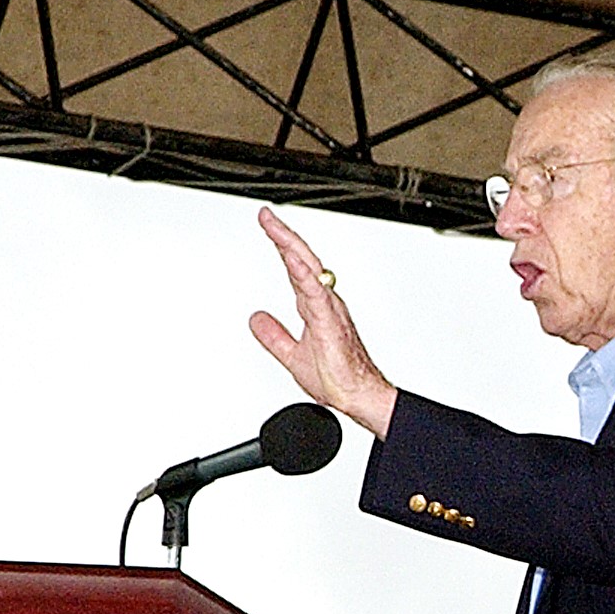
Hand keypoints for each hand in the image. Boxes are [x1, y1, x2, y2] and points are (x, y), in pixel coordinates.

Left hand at [249, 208, 400, 436]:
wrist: (359, 396)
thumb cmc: (338, 378)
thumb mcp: (292, 354)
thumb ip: (273, 335)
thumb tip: (255, 320)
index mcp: (315, 307)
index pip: (296, 268)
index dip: (281, 246)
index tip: (268, 226)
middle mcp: (324, 303)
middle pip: (302, 260)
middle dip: (284, 236)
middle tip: (266, 216)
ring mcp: (329, 310)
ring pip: (310, 270)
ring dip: (291, 248)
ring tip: (275, 229)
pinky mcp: (330, 323)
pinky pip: (316, 294)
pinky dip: (305, 276)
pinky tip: (294, 261)